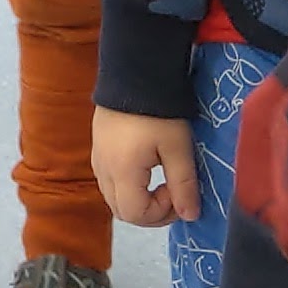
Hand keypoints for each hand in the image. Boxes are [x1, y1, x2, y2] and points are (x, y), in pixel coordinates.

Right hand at [95, 107, 197, 226]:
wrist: (134, 71)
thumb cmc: (159, 110)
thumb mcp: (178, 147)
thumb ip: (184, 185)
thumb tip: (191, 216)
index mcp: (123, 173)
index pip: (136, 215)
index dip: (162, 213)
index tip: (179, 191)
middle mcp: (103, 170)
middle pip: (122, 211)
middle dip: (150, 211)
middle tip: (173, 192)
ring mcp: (97, 158)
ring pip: (113, 196)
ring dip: (138, 198)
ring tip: (161, 178)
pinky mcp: (97, 146)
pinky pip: (109, 180)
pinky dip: (128, 185)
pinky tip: (146, 165)